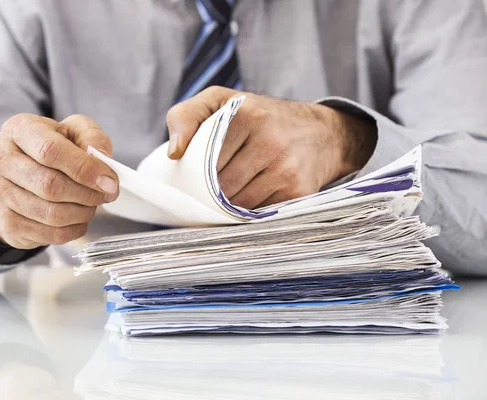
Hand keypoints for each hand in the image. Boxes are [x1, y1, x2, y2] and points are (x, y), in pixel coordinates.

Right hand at [0, 114, 118, 248]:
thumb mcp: (74, 131)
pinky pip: (50, 234)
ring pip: (51, 214)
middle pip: (50, 185)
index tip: (109, 181)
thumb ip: (91, 137)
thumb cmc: (53, 148)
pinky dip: (74, 229)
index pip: (50, 151)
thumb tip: (102, 158)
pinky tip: (79, 218)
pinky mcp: (7, 223)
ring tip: (92, 204)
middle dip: (87, 193)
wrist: (22, 174)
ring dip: (83, 212)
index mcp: (18, 130)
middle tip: (106, 194)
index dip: (84, 169)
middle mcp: (0, 160)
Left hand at [166, 86, 376, 208]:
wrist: (321, 133)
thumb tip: (174, 153)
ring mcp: (288, 169)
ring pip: (239, 204)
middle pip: (221, 187)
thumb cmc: (260, 118)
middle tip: (211, 185)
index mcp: (248, 115)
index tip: (198, 171)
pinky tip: (255, 194)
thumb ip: (186, 115)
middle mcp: (271, 141)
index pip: (205, 160)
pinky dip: (251, 210)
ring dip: (230, 203)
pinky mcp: (300, 193)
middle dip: (211, 191)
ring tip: (233, 188)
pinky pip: (259, 214)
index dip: (197, 172)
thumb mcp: (220, 101)